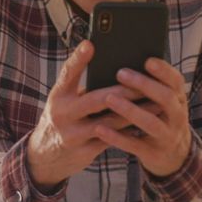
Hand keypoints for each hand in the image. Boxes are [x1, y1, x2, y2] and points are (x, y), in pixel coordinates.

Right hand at [27, 41, 158, 189]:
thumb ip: (82, 89)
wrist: (46, 157)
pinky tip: (145, 123)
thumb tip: (116, 72)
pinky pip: (112, 140)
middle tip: (145, 81)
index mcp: (58, 95)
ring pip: (109, 122)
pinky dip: (129, 131)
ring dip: (134, 112)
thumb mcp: (64, 101)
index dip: (78, 59)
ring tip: (155, 103)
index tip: (90, 44)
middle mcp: (62, 113)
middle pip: (96, 99)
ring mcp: (73, 134)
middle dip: (124, 91)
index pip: (67, 73)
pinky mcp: (84, 151)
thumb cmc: (63, 118)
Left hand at [92, 58, 191, 176]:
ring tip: (109, 98)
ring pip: (151, 123)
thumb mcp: (163, 103)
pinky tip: (100, 128)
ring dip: (130, 110)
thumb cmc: (160, 118)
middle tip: (120, 73)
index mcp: (178, 100)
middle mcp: (177, 117)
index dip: (163, 71)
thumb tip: (122, 62)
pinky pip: (135, 145)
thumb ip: (150, 86)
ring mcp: (167, 137)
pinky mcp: (153, 154)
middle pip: (166, 99)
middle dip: (144, 86)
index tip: (147, 60)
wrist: (174, 157)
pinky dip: (117, 138)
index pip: (176, 82)